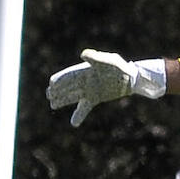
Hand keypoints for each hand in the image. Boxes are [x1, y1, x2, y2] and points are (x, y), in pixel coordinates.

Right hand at [46, 49, 165, 126]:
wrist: (130, 78)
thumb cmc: (119, 67)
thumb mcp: (109, 60)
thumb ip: (96, 58)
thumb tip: (83, 55)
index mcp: (85, 71)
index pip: (69, 75)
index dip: (60, 79)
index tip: (51, 84)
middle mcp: (84, 80)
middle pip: (67, 86)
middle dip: (58, 91)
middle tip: (48, 96)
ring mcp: (89, 90)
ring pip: (72, 97)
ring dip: (63, 101)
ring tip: (53, 105)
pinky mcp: (95, 98)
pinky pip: (84, 107)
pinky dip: (79, 115)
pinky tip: (73, 123)